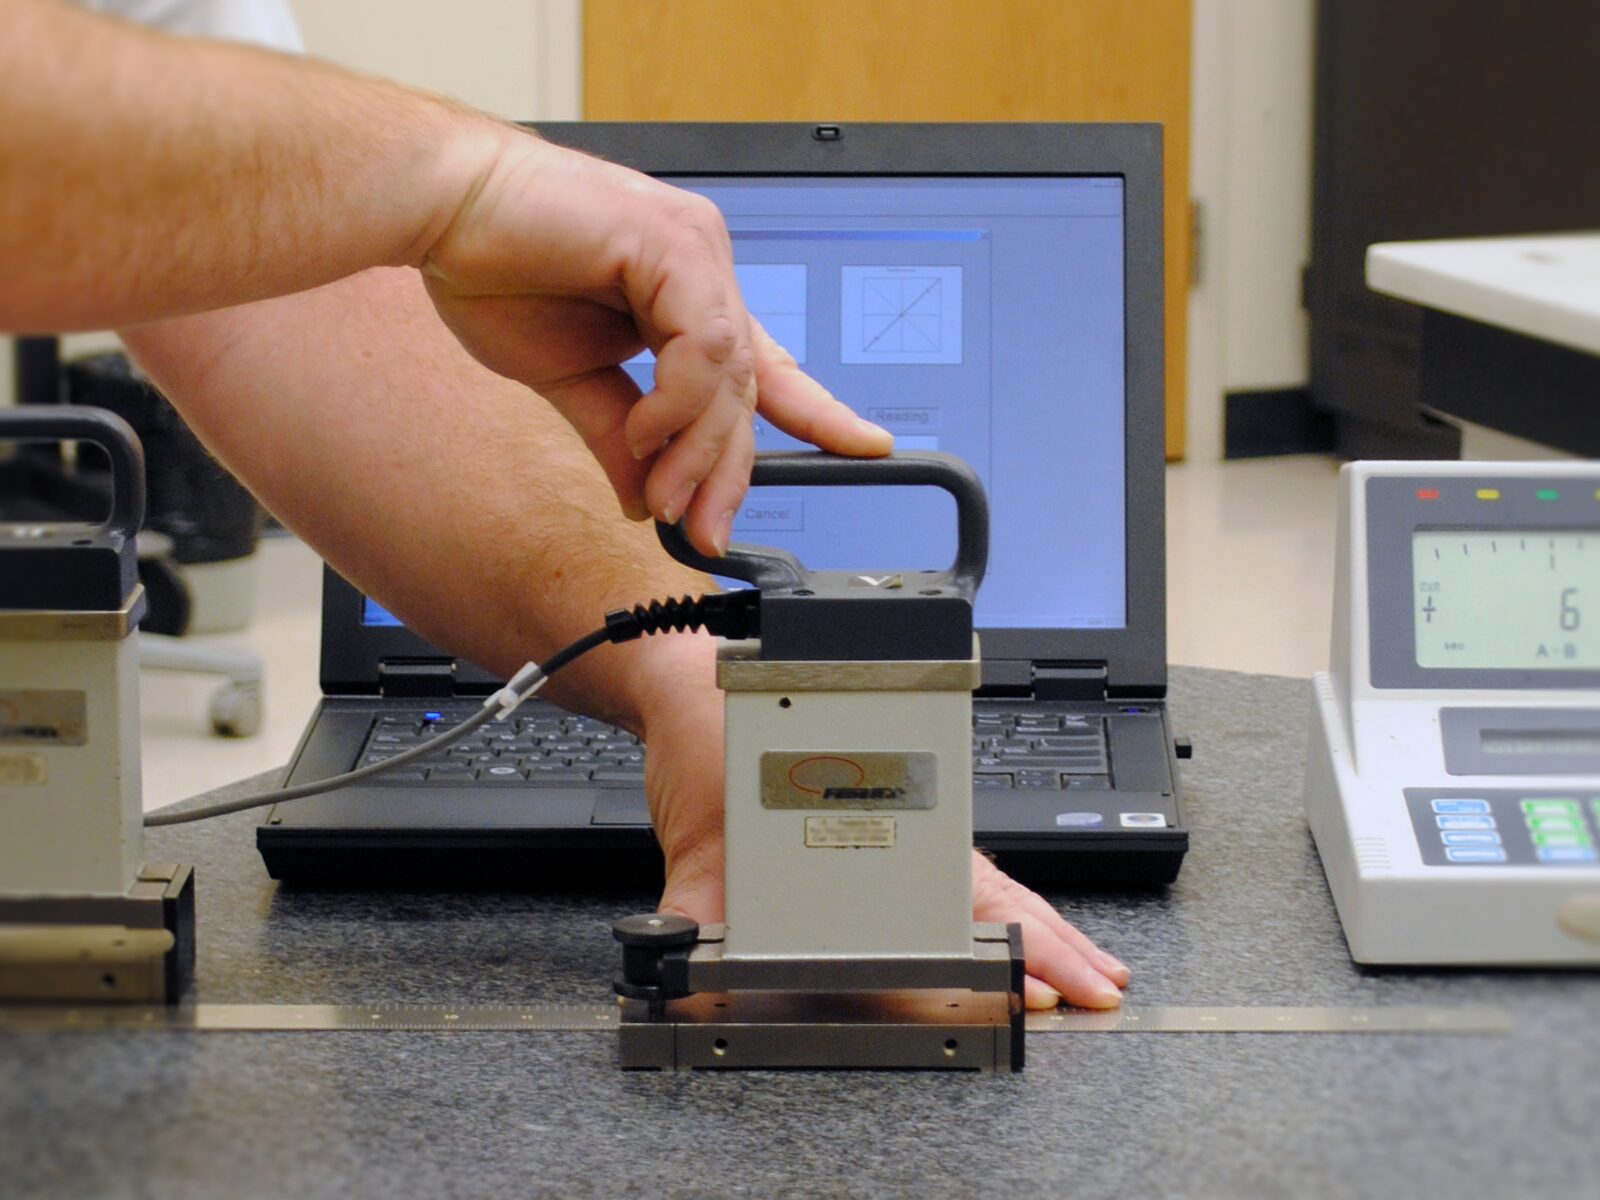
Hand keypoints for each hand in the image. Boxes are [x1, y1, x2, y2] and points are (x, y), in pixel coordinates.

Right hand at [420, 128, 890, 555]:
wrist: (440, 209)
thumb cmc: (495, 267)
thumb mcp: (569, 379)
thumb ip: (618, 434)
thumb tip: (647, 500)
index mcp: (685, 293)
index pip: (768, 364)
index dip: (818, 410)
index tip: (866, 447)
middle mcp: (702, 266)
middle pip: (749, 386)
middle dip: (729, 470)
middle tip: (707, 531)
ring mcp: (693, 249)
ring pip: (731, 373)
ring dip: (699, 451)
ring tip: (665, 497)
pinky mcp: (671, 242)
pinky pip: (703, 345)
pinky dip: (677, 404)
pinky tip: (643, 433)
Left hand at [637, 645, 1129, 1009]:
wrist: (692, 689)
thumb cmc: (712, 736)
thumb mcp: (702, 831)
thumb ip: (698, 906)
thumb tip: (691, 966)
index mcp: (880, 809)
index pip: (968, 889)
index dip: (1017, 940)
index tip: (1048, 982)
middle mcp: (900, 814)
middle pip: (997, 888)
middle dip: (1056, 940)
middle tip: (1101, 986)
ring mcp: (897, 818)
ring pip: (983, 877)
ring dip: (1035, 924)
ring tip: (1080, 967)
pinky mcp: (877, 824)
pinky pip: (951, 870)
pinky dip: (991, 905)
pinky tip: (1008, 928)